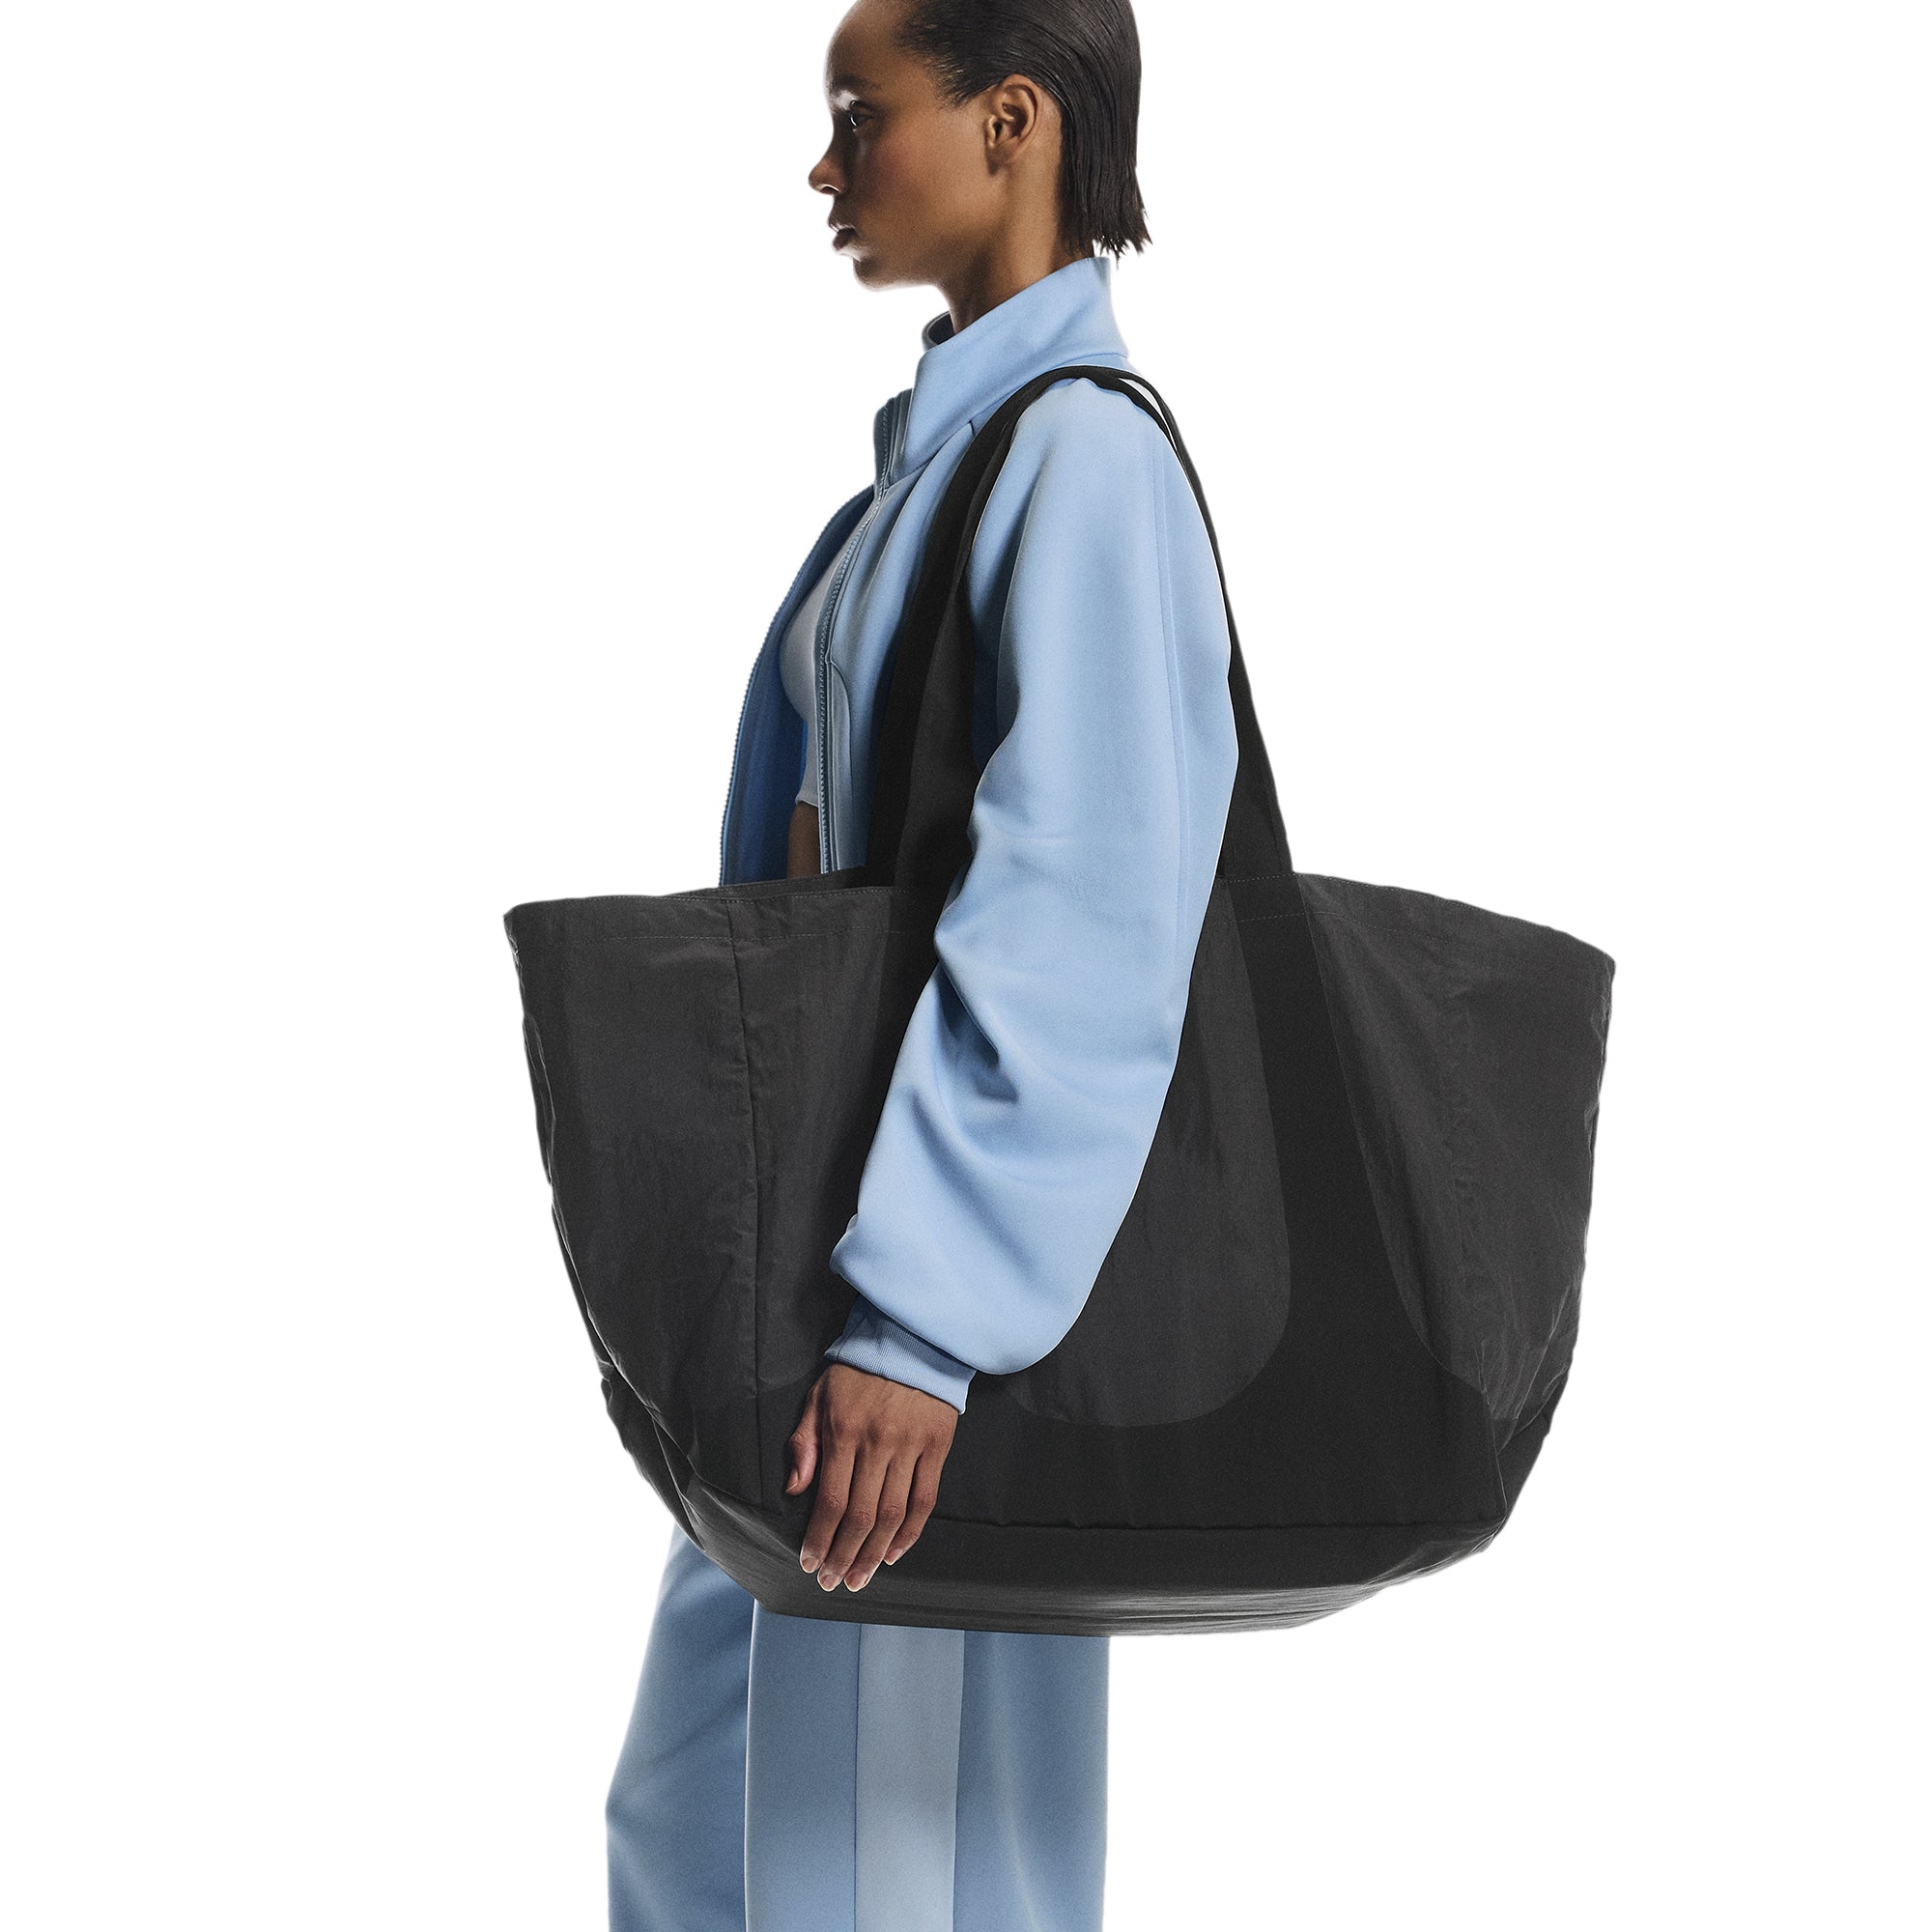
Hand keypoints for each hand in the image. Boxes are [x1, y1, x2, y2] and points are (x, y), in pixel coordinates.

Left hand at [786, 1362, 956, 1591]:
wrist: (912, 1338)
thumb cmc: (858, 1370)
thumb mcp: (819, 1396)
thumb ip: (804, 1443)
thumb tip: (794, 1490)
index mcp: (844, 1432)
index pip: (830, 1500)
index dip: (820, 1539)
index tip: (810, 1563)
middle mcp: (878, 1443)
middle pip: (860, 1516)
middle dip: (844, 1557)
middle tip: (833, 1582)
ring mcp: (911, 1447)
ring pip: (892, 1515)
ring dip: (874, 1554)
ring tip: (860, 1578)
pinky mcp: (937, 1447)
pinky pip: (924, 1500)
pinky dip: (910, 1533)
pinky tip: (894, 1553)